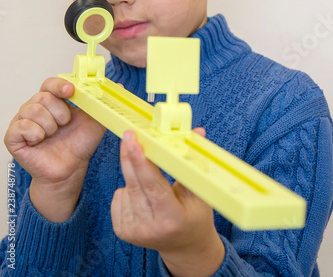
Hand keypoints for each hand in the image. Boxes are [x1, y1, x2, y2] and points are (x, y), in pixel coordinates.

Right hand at [4, 77, 105, 220]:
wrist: (70, 169)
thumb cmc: (79, 144)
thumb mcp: (96, 121)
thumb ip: (104, 103)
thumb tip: (119, 86)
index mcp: (53, 100)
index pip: (50, 83)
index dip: (59, 85)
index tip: (70, 92)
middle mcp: (35, 107)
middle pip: (43, 97)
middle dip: (60, 112)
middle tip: (65, 124)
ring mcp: (23, 121)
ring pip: (33, 110)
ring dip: (50, 125)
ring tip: (54, 134)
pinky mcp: (13, 136)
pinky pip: (22, 126)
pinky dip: (36, 134)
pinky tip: (41, 141)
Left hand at [111, 129, 224, 276]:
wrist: (184, 246)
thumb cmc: (195, 215)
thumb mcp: (200, 192)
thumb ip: (194, 161)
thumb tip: (197, 131)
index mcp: (173, 218)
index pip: (153, 186)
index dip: (142, 162)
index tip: (133, 142)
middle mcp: (150, 228)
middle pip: (135, 183)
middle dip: (130, 156)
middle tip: (129, 134)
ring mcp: (133, 231)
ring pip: (126, 187)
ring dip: (134, 174)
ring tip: (151, 179)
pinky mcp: (122, 231)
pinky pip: (118, 195)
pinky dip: (128, 188)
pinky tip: (142, 194)